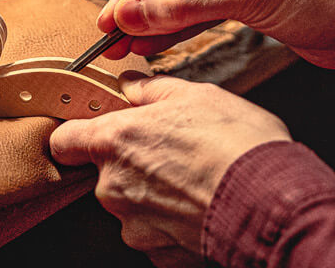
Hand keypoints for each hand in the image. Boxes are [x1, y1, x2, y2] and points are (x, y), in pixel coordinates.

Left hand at [50, 73, 289, 265]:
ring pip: (132, 207)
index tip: (91, 134)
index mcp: (115, 141)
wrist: (270, 199)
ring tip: (195, 182)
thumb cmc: (235, 141)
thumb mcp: (196, 95)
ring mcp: (134, 226)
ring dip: (155, 197)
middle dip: (133, 165)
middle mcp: (114, 187)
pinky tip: (202, 208)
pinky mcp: (158, 254)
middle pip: (105, 175)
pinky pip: (157, 236)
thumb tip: (131, 84)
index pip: (63, 141)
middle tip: (173, 154)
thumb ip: (153, 90)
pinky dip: (174, 226)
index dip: (76, 136)